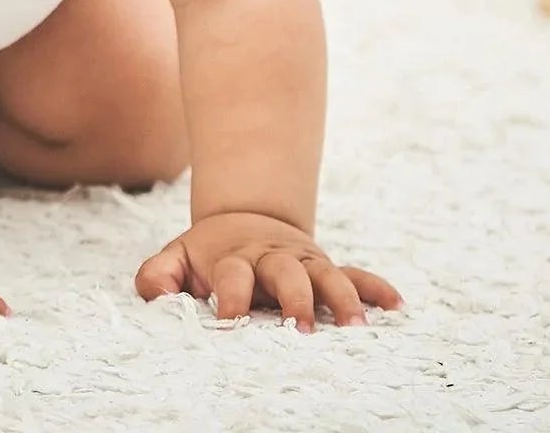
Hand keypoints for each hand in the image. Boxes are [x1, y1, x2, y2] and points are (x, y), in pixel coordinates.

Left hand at [135, 210, 404, 331]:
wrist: (243, 219)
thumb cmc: (207, 255)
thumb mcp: (177, 257)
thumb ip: (159, 275)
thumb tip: (153, 294)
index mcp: (234, 257)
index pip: (233, 275)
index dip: (231, 298)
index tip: (230, 324)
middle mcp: (272, 258)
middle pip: (286, 273)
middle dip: (294, 299)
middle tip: (301, 329)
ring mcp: (303, 261)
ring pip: (327, 275)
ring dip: (342, 299)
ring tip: (356, 327)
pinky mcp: (326, 266)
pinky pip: (356, 274)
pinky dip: (375, 287)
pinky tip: (396, 305)